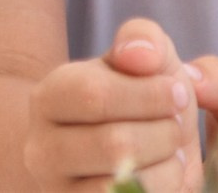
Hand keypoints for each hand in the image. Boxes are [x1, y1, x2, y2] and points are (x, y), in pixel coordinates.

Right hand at [21, 19, 201, 191]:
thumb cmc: (142, 100)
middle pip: (114, 144)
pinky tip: (163, 175)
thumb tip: (139, 56)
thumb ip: (144, 39)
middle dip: (164, 132)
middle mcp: (40, 150)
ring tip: (169, 151)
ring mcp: (57, 191)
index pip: (94, 95)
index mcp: (48, 99)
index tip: (177, 91)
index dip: (150, 94)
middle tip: (174, 125)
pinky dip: (165, 188)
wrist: (135, 154)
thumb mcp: (146, 58)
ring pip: (124, 182)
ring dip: (168, 164)